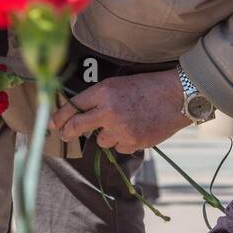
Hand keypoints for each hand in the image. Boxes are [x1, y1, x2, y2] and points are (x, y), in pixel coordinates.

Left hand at [49, 69, 191, 152]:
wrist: (177, 96)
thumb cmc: (148, 87)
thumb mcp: (119, 84)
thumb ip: (99, 98)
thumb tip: (80, 114)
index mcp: (103, 92)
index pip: (72, 106)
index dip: (60, 116)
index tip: (54, 123)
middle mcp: (108, 111)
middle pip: (76, 127)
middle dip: (68, 133)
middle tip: (66, 135)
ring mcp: (120, 129)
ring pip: (101, 141)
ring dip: (107, 136)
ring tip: (125, 124)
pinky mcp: (132, 142)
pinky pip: (119, 148)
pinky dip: (124, 142)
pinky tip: (136, 130)